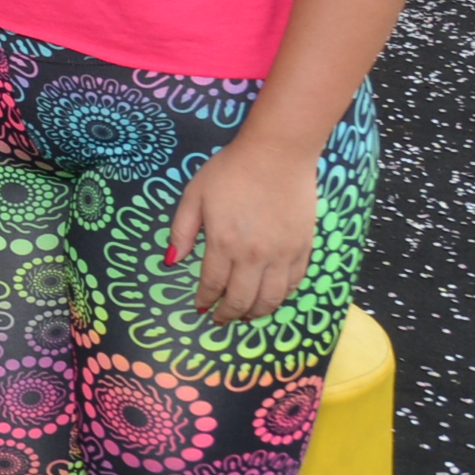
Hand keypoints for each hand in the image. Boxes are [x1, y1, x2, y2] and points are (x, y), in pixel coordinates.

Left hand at [167, 132, 318, 326]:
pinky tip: (271, 297)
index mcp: (223, 243)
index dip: (205, 300)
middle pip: (242, 299)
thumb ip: (181, 231)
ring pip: (271, 299)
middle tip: (221, 319)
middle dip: (228, 314)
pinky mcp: (303, 249)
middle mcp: (254, 256)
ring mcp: (282, 255)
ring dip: (256, 312)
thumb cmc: (230, 172)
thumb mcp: (194, 195)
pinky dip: (281, 297)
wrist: (276, 156)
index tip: (201, 308)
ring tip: (245, 315)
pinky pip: (293, 284)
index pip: (212, 284)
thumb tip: (171, 262)